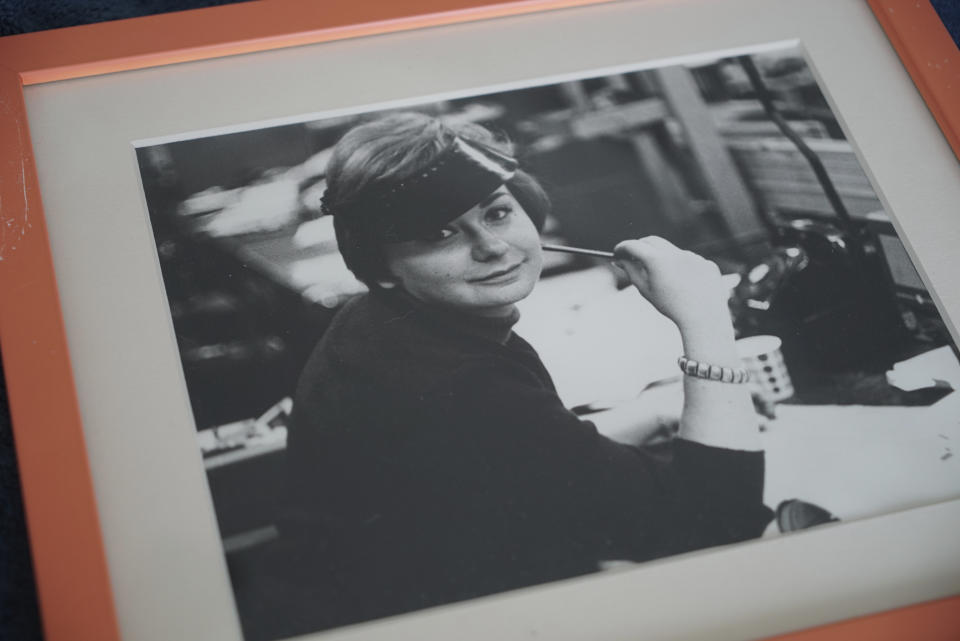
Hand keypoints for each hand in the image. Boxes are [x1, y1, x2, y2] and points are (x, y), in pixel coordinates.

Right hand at [613, 236, 729, 332]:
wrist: (703, 318)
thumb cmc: (671, 306)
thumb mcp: (646, 290)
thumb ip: (631, 271)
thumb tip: (619, 260)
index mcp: (657, 260)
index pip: (634, 245)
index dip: (623, 247)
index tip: (618, 251)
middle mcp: (676, 253)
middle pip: (652, 241)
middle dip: (641, 246)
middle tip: (633, 256)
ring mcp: (693, 256)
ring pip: (673, 252)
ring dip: (664, 259)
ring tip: (668, 284)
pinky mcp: (706, 263)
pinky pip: (691, 261)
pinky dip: (684, 268)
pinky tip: (688, 287)